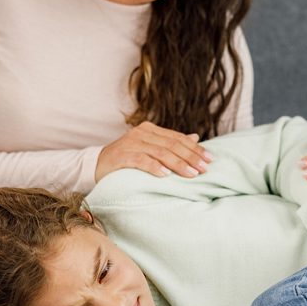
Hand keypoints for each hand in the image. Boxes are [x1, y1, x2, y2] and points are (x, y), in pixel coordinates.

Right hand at [96, 121, 212, 181]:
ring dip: (177, 163)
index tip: (210, 159)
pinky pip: (141, 160)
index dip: (194, 149)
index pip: (177, 138)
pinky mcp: (121, 155)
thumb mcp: (150, 150)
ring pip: (160, 152)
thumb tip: (195, 138)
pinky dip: (154, 167)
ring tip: (191, 174)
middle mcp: (141, 133)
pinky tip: (165, 175)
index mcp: (150, 130)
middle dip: (190, 157)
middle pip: (171, 144)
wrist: (96, 166)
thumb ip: (170, 144)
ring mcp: (130, 143)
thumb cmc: (127, 160)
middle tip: (204, 169)